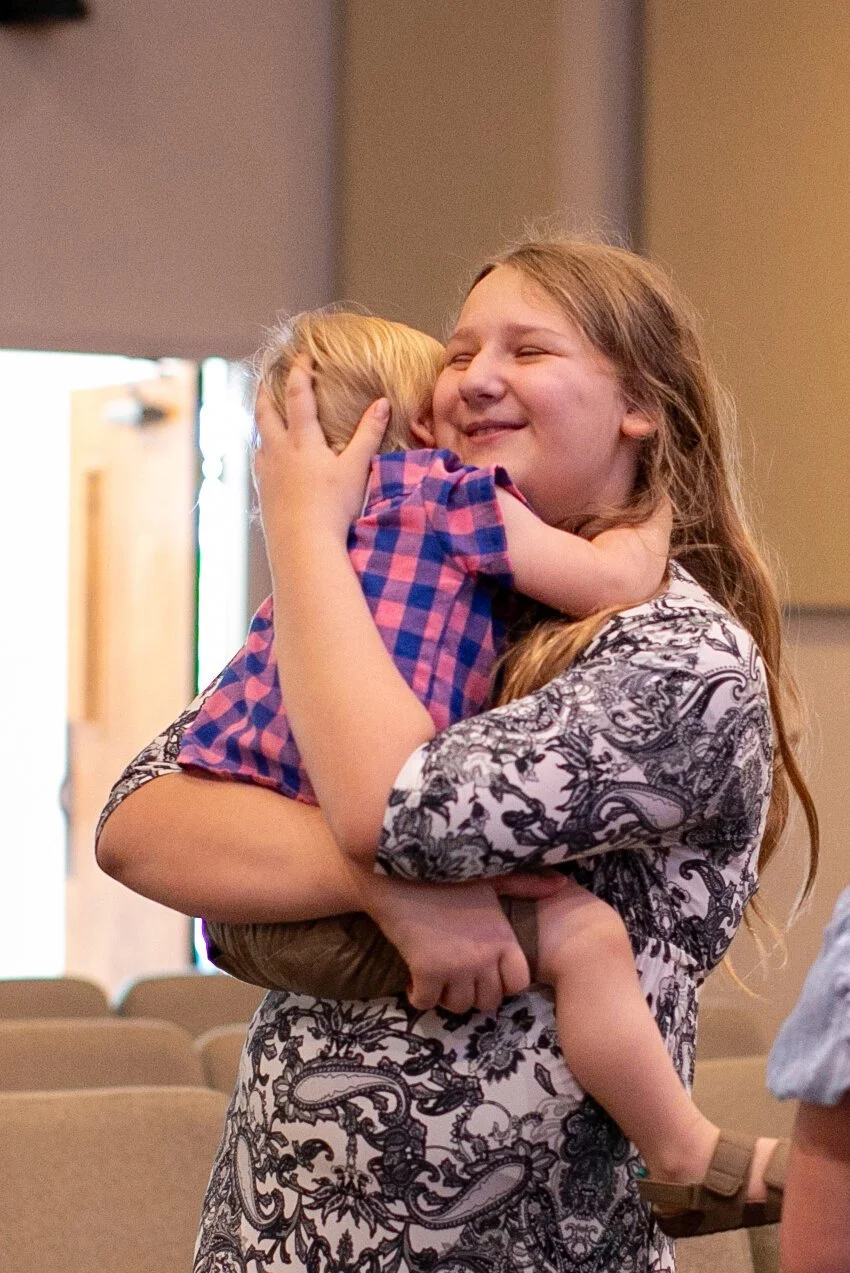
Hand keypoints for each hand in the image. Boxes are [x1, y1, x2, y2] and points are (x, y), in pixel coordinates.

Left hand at [252, 365, 389, 556]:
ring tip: (266, 414)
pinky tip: (268, 457)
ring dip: (261, 420)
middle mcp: (277, 450)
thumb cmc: (332, 507)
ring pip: (258, 437)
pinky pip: (258, 462)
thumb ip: (368, 434)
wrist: (302, 545)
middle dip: (265, 390)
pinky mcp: (263, 492)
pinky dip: (262, 450)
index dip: (299, 370)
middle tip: (266, 377)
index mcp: (301, 440)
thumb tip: (381, 402)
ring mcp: (266, 472)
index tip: (301, 353)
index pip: (298, 394)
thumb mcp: (356, 468)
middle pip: (264, 411)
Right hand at [358, 870, 564, 1014]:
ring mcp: (455, 967)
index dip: (504, 982)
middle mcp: (483, 957)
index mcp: (502, 937)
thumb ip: (525, 885)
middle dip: (475, 993)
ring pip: (459, 1006)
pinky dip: (419, 996)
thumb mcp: (490, 877)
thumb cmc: (446, 873)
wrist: (398, 870)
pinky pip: (426, 1002)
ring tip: (440, 980)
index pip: (518, 983)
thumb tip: (560, 884)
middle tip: (460, 979)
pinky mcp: (425, 972)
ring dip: (448, 997)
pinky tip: (415, 982)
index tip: (488, 973)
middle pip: (488, 1001)